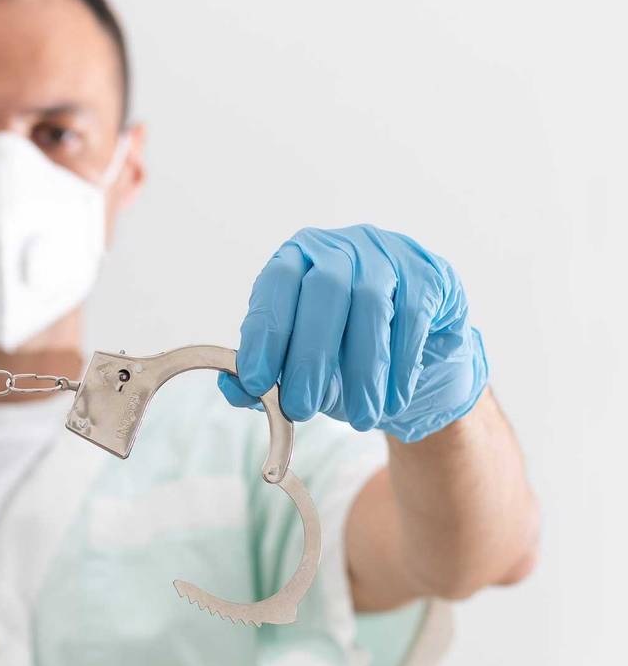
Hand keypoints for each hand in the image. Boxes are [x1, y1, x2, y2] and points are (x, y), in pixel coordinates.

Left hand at [218, 224, 487, 441]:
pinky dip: (400, 366)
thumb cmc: (345, 351)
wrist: (417, 349)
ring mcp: (388, 254)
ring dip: (362, 371)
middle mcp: (340, 248)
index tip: (257, 385)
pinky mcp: (430, 274)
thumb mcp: (299, 364)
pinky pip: (414, 317)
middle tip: (302, 409)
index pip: (275, 285)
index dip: (265, 334)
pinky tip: (392, 401)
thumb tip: (234, 390)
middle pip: (324, 291)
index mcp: (297, 259)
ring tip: (358, 418)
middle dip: (310, 357)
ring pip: (371, 305)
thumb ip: (266, 376)